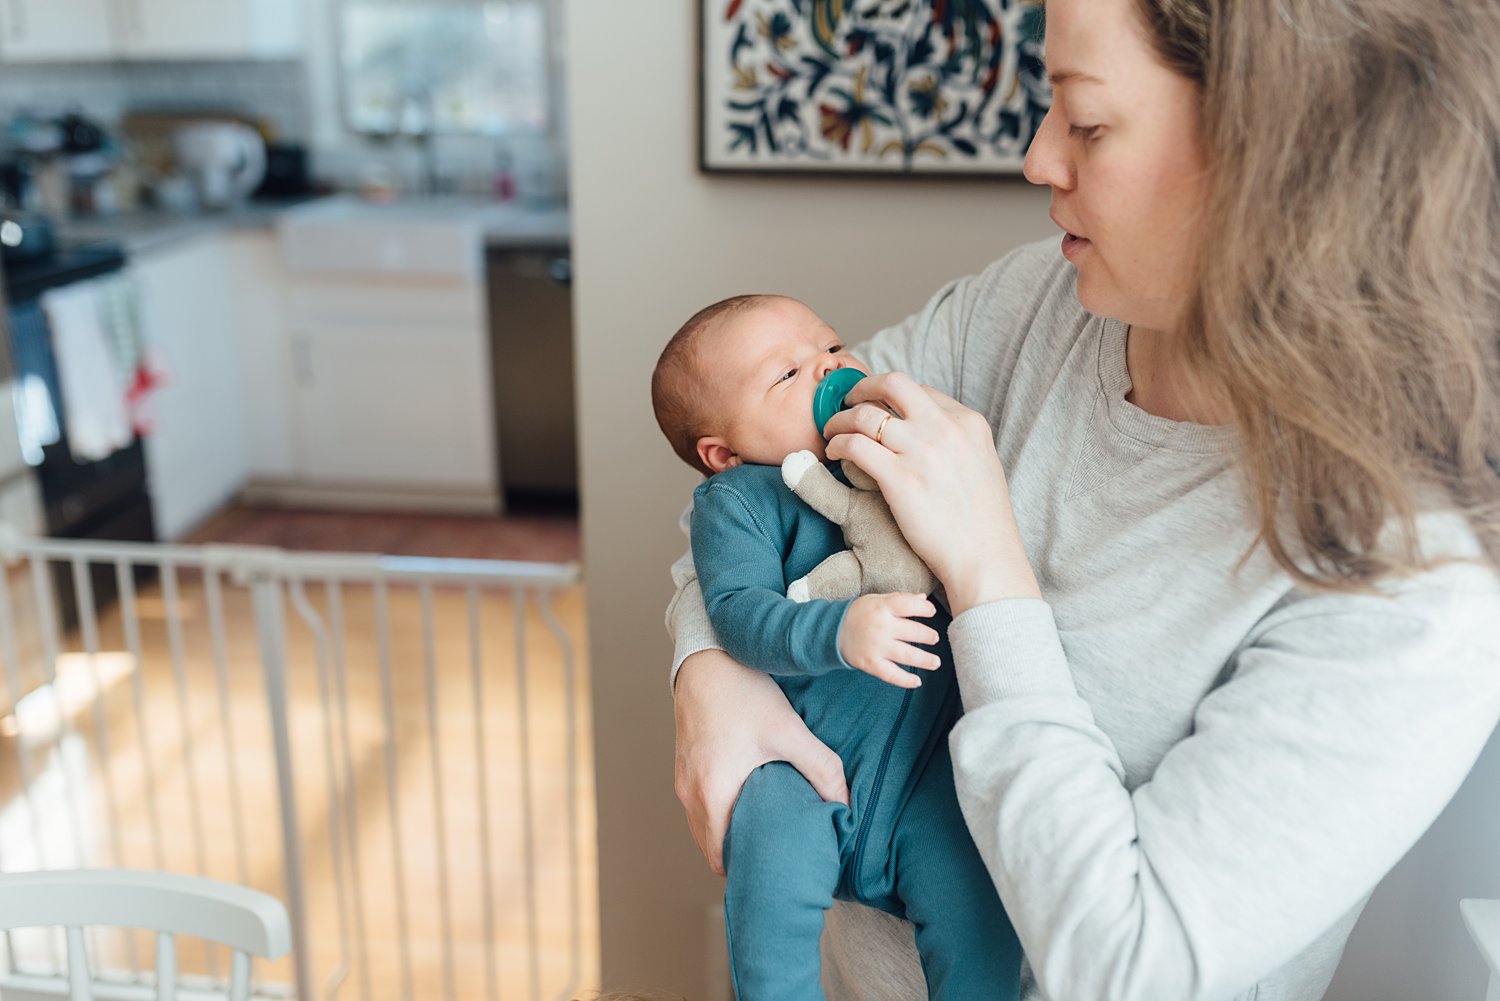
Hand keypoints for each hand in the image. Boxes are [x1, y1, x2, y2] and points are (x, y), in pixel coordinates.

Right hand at [673, 648, 848, 875]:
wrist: (706, 656)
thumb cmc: (743, 692)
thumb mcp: (788, 730)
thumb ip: (822, 769)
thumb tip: (846, 805)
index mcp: (711, 793)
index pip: (721, 858)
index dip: (747, 870)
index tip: (774, 870)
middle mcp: (689, 792)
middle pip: (711, 847)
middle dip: (741, 855)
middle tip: (776, 856)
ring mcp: (682, 779)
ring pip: (702, 828)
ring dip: (728, 834)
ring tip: (765, 833)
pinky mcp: (684, 765)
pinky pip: (698, 807)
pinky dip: (718, 815)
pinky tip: (749, 803)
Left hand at [823, 371, 1040, 612]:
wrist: (985, 558)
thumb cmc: (984, 522)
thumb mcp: (982, 464)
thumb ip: (957, 442)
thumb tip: (928, 432)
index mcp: (969, 422)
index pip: (921, 390)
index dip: (892, 396)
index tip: (877, 406)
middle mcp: (946, 429)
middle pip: (893, 383)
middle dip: (863, 387)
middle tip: (848, 401)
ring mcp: (922, 451)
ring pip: (866, 413)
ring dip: (841, 418)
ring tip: (832, 431)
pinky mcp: (900, 478)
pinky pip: (855, 445)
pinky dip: (838, 444)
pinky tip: (834, 453)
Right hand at [838, 593, 941, 687]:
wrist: (832, 631)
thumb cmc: (859, 613)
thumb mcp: (877, 600)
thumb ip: (900, 598)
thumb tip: (923, 598)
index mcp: (882, 607)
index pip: (910, 605)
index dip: (925, 608)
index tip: (931, 612)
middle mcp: (881, 627)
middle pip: (914, 632)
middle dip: (929, 636)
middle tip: (934, 638)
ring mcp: (876, 647)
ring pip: (907, 655)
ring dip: (925, 660)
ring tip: (936, 662)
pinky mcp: (870, 663)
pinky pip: (891, 674)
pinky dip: (906, 680)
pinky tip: (917, 682)